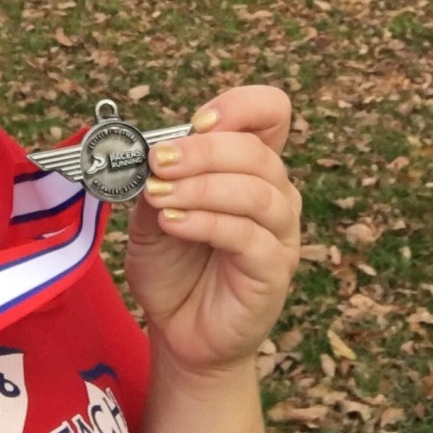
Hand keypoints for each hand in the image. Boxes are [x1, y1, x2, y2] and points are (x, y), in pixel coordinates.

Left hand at [125, 85, 301, 375]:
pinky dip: (205, 222)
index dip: (238, 107)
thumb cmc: (172, 260)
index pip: (271, 112)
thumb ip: (157, 175)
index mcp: (250, 164)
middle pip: (256, 150)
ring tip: (160, 195)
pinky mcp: (274, 269)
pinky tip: (173, 223)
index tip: (196, 121)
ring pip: (256, 192)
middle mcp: (275, 191)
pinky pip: (248, 236)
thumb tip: (154, 151)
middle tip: (157, 162)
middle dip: (201, 150)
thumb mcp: (151, 207)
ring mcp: (280, 232)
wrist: (177, 325)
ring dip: (201, 187)